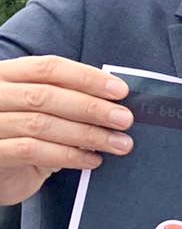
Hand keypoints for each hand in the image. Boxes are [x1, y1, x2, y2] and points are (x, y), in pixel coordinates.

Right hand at [0, 57, 132, 204]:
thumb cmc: (25, 135)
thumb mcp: (44, 110)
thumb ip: (69, 100)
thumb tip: (117, 104)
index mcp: (7, 75)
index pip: (48, 68)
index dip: (87, 77)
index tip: (120, 91)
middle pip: (46, 96)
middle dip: (91, 108)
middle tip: (124, 119)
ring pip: (41, 124)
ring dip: (87, 134)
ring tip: (118, 144)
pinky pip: (33, 151)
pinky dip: (68, 156)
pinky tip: (93, 160)